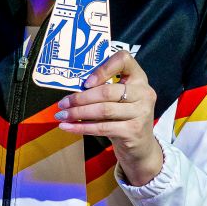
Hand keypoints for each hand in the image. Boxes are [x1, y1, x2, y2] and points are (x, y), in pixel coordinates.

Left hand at [53, 50, 162, 185]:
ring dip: (78, 113)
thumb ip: (102, 89)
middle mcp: (144, 93)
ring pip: (103, 110)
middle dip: (80, 98)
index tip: (85, 82)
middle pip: (107, 91)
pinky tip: (68, 127)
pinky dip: (82, 127)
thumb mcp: (118, 98)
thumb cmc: (123, 116)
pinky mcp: (134, 131)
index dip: (103, 69)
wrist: (140, 146)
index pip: (124, 60)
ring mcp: (141, 113)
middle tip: (62, 103)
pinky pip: (102, 127)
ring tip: (62, 115)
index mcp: (138, 77)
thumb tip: (71, 89)